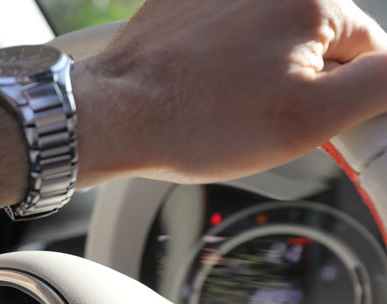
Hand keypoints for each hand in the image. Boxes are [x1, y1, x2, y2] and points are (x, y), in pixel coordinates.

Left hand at [75, 0, 386, 184]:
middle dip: (297, 86)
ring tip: (220, 109)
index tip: (315, 122)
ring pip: (267, 42)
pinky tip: (200, 92)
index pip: (367, 51)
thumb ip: (379, 86)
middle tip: (257, 121)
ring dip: (256, 77)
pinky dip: (219, 64)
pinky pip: (223, 36)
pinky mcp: (182, 4)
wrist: (112, 118)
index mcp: (309, 0)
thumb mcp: (310, 118)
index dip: (343, 99)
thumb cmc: (197, 122)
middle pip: (314, 43)